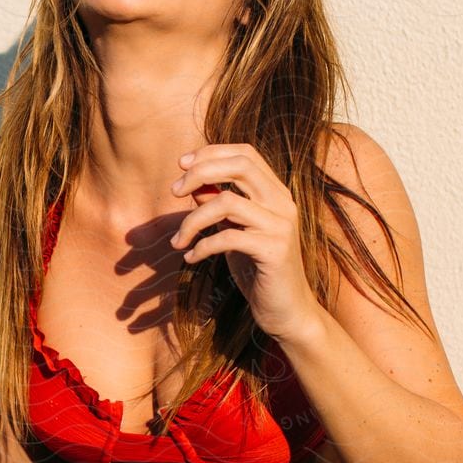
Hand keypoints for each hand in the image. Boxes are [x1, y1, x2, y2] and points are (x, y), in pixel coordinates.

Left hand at [168, 144, 321, 340]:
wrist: (287, 311)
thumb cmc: (257, 268)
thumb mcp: (233, 230)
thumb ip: (218, 205)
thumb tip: (193, 183)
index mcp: (275, 192)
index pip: (245, 154)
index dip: (211, 152)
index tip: (182, 164)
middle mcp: (283, 203)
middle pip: (241, 166)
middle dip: (200, 172)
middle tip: (174, 192)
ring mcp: (281, 226)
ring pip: (227, 202)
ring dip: (192, 219)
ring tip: (178, 240)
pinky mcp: (274, 251)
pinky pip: (227, 237)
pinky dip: (202, 246)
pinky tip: (191, 257)